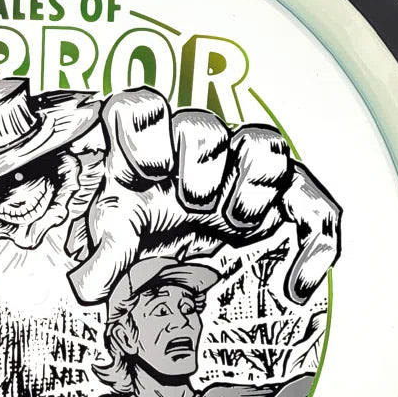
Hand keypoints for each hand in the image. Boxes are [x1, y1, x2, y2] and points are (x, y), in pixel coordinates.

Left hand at [66, 88, 340, 304]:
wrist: (177, 242)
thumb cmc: (144, 217)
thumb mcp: (120, 232)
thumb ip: (106, 253)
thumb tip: (84, 289)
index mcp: (147, 141)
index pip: (141, 107)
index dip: (143, 132)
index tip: (146, 173)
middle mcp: (196, 145)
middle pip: (205, 128)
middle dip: (198, 165)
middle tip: (189, 203)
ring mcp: (241, 167)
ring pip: (265, 147)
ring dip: (250, 185)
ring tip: (232, 223)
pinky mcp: (281, 198)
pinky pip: (313, 208)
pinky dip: (312, 247)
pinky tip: (295, 288)